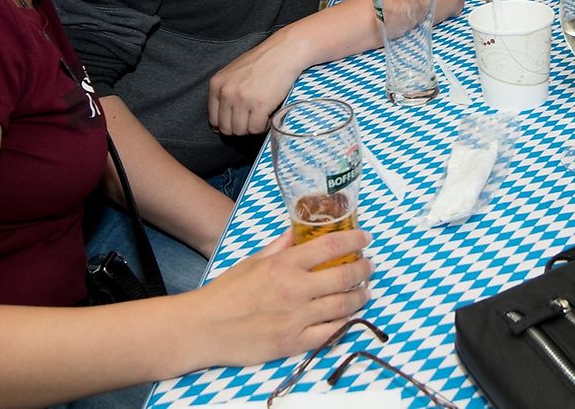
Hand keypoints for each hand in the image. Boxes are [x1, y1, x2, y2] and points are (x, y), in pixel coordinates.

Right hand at [194, 229, 373, 365]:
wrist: (204, 328)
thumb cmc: (226, 293)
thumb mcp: (253, 261)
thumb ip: (280, 246)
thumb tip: (298, 230)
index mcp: (284, 265)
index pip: (330, 246)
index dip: (354, 240)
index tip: (365, 238)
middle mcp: (295, 290)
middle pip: (344, 276)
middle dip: (363, 270)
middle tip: (369, 267)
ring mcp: (296, 318)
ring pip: (343, 306)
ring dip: (360, 297)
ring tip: (364, 292)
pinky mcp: (293, 343)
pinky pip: (330, 334)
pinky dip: (344, 324)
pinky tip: (349, 317)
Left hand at [208, 32, 306, 134]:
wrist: (284, 52)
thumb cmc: (262, 61)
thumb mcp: (234, 72)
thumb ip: (225, 92)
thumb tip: (219, 121)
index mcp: (217, 84)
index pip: (213, 119)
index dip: (226, 124)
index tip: (237, 122)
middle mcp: (226, 92)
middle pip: (226, 128)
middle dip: (239, 128)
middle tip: (251, 119)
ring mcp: (243, 99)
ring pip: (241, 131)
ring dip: (252, 128)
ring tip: (261, 116)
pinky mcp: (260, 105)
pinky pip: (256, 128)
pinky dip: (264, 126)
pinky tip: (268, 116)